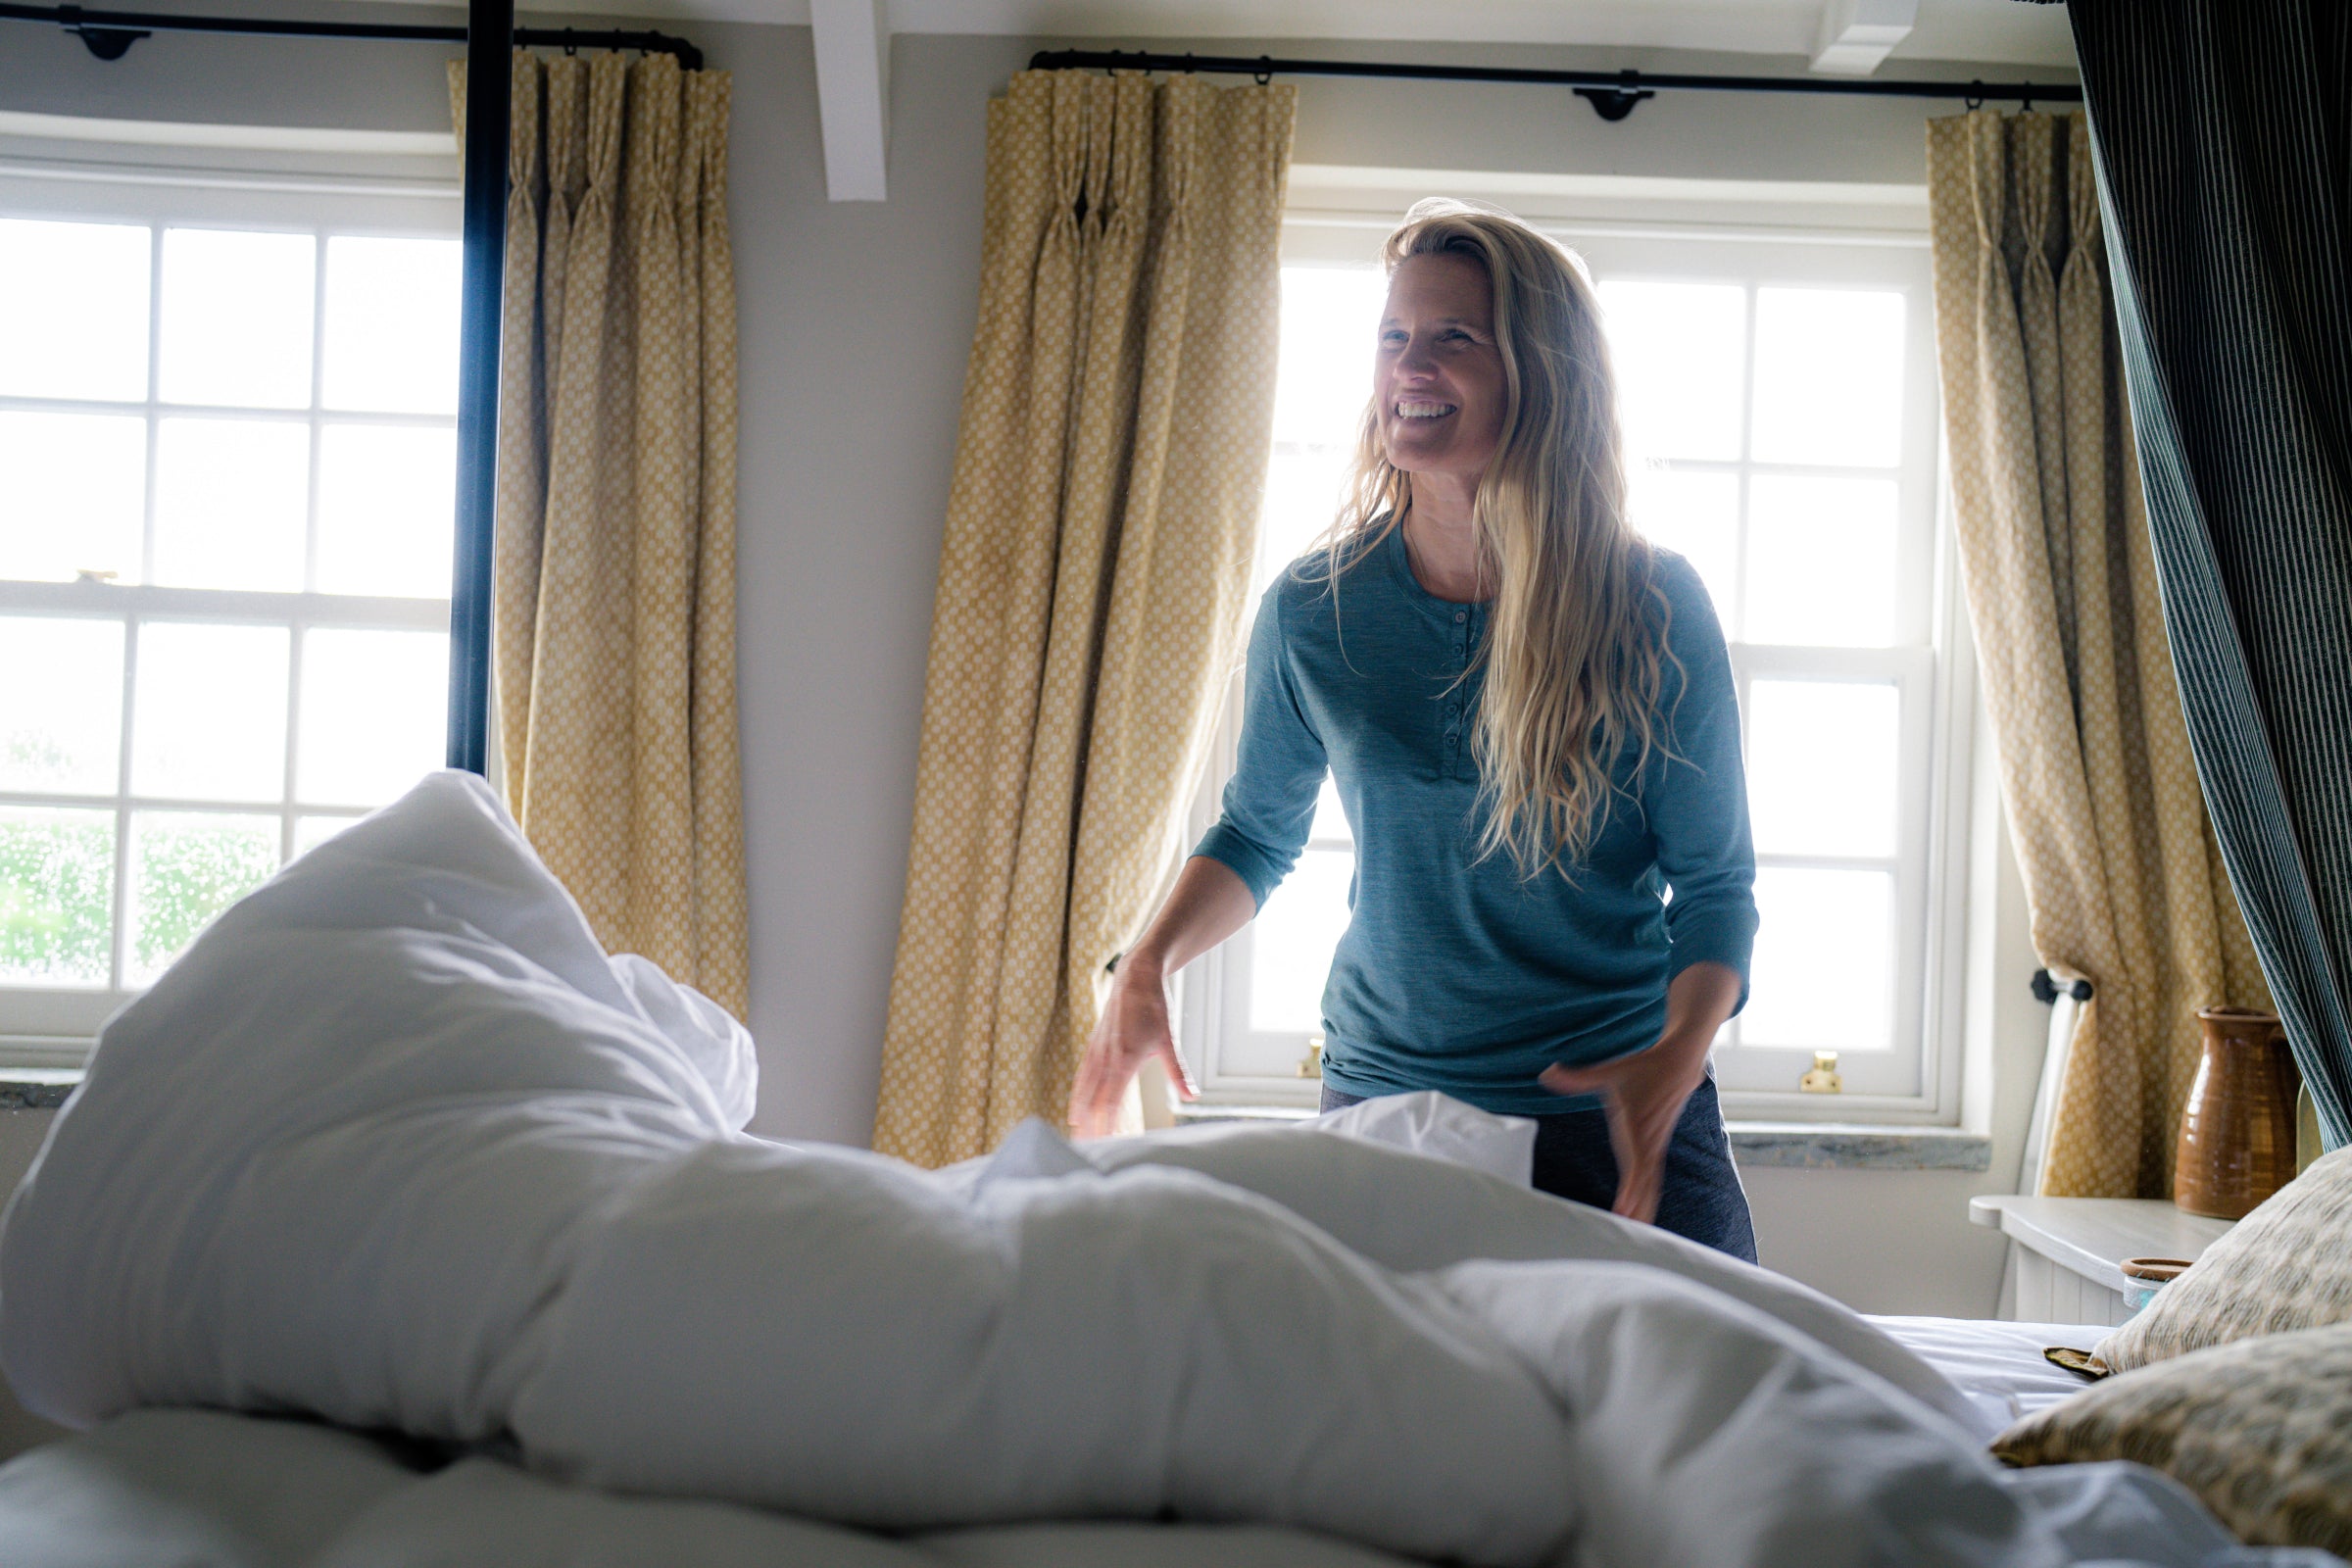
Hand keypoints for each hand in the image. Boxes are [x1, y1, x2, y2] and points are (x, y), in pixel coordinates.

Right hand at [1067, 959, 1197, 1138]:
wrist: (1134, 977)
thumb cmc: (1153, 1007)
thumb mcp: (1168, 1040)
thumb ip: (1178, 1072)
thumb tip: (1191, 1096)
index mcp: (1123, 1059)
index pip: (1110, 1101)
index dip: (1106, 1124)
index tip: (1104, 1145)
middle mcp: (1105, 1058)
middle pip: (1092, 1100)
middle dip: (1089, 1127)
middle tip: (1084, 1153)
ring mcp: (1096, 1052)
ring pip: (1083, 1090)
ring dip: (1080, 1115)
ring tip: (1076, 1138)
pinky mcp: (1093, 1046)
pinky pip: (1082, 1077)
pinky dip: (1078, 1097)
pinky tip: (1076, 1110)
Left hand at [1538, 1028, 1710, 1225]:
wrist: (1677, 1066)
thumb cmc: (1641, 1069)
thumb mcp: (1610, 1071)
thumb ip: (1579, 1078)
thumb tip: (1548, 1073)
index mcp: (1638, 1127)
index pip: (1636, 1163)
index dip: (1631, 1188)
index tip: (1624, 1210)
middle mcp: (1648, 1142)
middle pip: (1645, 1183)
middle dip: (1637, 1209)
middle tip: (1628, 1236)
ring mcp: (1654, 1147)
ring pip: (1651, 1185)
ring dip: (1644, 1209)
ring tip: (1636, 1237)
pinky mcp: (1655, 1149)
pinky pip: (1653, 1180)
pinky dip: (1648, 1199)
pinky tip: (1642, 1218)